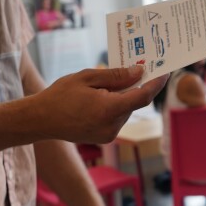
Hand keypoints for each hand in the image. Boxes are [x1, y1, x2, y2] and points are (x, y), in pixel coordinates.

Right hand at [33, 67, 168, 143]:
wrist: (39, 120)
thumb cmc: (60, 95)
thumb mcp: (88, 77)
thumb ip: (116, 76)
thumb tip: (139, 72)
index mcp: (109, 110)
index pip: (142, 96)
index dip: (156, 83)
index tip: (165, 71)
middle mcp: (112, 126)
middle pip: (134, 102)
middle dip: (136, 86)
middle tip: (136, 67)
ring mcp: (108, 135)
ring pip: (126, 109)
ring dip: (123, 96)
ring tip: (106, 84)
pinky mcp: (104, 138)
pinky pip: (117, 117)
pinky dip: (115, 105)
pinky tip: (101, 96)